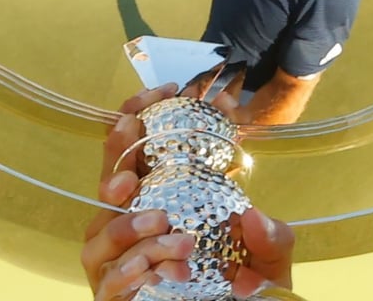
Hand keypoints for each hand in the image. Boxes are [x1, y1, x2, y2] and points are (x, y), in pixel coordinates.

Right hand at [83, 83, 292, 297]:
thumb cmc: (245, 292)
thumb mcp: (268, 264)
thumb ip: (271, 241)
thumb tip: (255, 217)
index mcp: (160, 203)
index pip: (137, 151)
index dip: (140, 116)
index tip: (163, 92)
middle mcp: (131, 231)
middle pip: (106, 187)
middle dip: (114, 172)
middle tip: (131, 179)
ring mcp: (116, 266)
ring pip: (101, 237)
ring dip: (130, 229)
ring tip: (169, 233)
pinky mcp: (113, 299)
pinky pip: (108, 281)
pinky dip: (132, 270)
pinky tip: (160, 270)